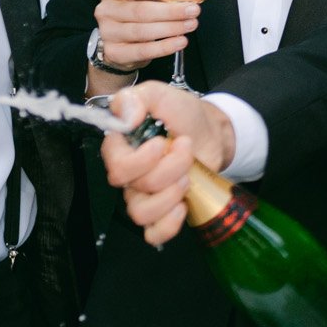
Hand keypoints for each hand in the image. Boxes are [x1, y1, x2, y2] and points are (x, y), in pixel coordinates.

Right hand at [93, 0, 198, 72]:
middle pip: (139, 11)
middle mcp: (107, 10)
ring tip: (191, 25)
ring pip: (142, 31)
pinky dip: (163, 47)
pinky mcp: (115, 52)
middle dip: (170, 12)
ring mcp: (108, 32)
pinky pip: (142, 50)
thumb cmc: (141, 9)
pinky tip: (180, 41)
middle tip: (194, 10)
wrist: (123, 43)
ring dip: (170, 28)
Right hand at [99, 83, 236, 246]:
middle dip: (166, 170)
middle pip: (132, 186)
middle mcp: (129, 174)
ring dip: (170, 194)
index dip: (139, 160)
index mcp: (122, 148)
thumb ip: (137, 98)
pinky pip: (154, 232)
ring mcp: (144, 194)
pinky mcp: (163, 209)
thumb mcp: (160, 94)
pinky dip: (168, 224)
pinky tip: (183, 206)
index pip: (114, 165)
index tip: (161, 143)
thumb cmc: (184, 114)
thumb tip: (127, 117)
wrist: (212, 132)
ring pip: (141, 212)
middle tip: (185, 150)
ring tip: (188, 175)